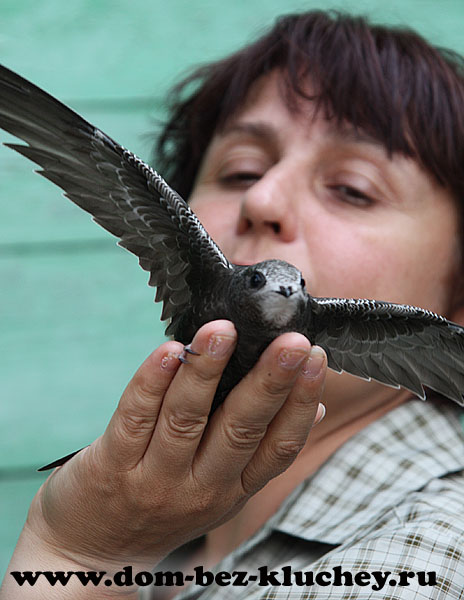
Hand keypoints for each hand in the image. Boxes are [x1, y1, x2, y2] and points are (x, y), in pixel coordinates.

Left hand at [7, 320, 325, 594]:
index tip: (316, 359)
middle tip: (291, 342)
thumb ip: (261, 449)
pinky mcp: (112, 466)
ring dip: (207, 371)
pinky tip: (169, 351)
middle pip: (241, 430)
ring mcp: (155, 478)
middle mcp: (201, 488)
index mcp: (235, 489)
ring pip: (186, 419)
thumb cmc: (165, 506)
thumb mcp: (223, 490)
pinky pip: (135, 418)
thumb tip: (315, 407)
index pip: (279, 446)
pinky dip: (152, 382)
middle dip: (269, 382)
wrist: (95, 552)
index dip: (301, 402)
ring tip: (223, 330)